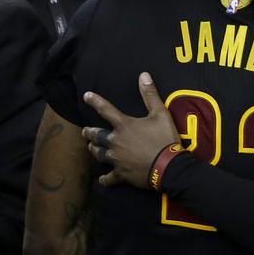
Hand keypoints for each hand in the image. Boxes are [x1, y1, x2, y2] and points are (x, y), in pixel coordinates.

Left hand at [82, 72, 179, 188]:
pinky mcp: (121, 174)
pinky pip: (108, 178)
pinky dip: (104, 179)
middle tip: (85, 131)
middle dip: (89, 132)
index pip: (106, 110)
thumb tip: (143, 75)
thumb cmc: (165, 138)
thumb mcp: (161, 113)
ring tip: (92, 148)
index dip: (95, 101)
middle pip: (96, 136)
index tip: (86, 95)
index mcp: (124, 125)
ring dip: (94, 150)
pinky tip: (102, 180)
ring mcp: (116, 159)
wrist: (168, 166)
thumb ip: (150, 95)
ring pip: (98, 154)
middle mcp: (115, 141)